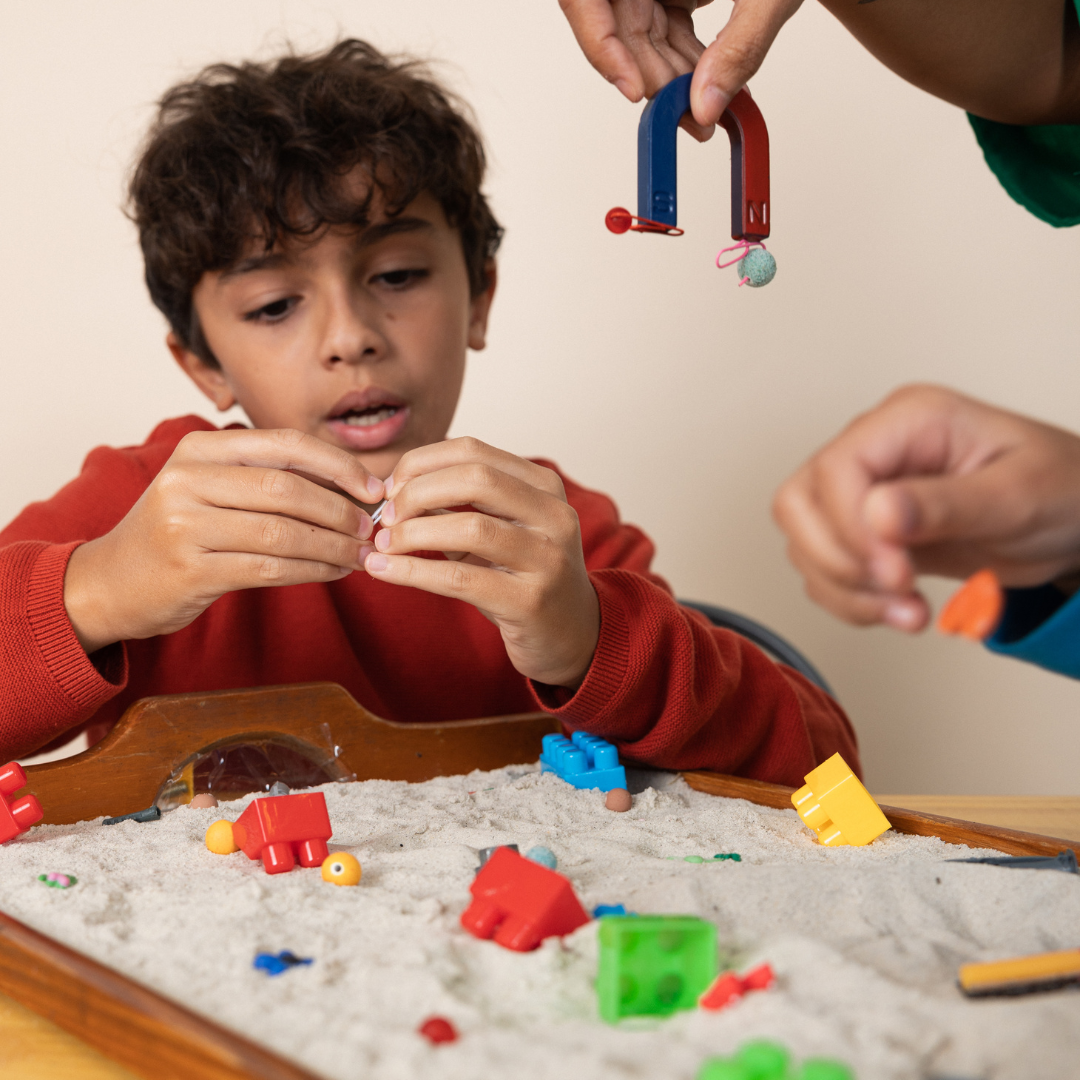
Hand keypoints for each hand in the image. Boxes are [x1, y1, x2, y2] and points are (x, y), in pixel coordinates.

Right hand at [64, 428, 384, 652]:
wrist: (110, 582)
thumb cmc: (177, 532)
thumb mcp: (210, 487)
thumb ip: (266, 477)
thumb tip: (351, 484)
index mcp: (198, 449)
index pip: (285, 445)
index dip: (338, 464)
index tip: (374, 488)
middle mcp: (188, 481)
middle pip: (287, 490)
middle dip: (341, 511)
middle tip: (371, 530)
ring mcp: (185, 525)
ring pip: (283, 533)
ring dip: (333, 546)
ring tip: (360, 555)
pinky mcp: (191, 570)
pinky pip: (270, 569)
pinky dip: (312, 571)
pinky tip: (334, 572)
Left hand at [364, 437, 599, 688]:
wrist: (571, 635)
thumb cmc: (524, 578)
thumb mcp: (498, 530)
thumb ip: (458, 506)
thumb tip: (395, 489)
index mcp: (544, 487)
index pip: (473, 451)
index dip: (421, 462)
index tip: (390, 487)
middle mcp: (554, 515)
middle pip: (474, 479)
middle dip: (417, 492)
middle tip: (387, 516)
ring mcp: (547, 558)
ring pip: (470, 527)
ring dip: (412, 533)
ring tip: (383, 545)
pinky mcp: (531, 601)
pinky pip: (461, 579)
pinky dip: (414, 571)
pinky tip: (383, 571)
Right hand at [559, 0, 803, 134]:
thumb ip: (741, 46)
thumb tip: (708, 104)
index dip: (601, 44)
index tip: (635, 89)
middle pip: (617, 26)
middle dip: (651, 77)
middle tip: (687, 115)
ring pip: (637, 37)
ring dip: (669, 79)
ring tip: (705, 110)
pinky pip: (661, 33)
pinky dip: (684, 64)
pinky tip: (709, 81)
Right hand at [772, 385, 1079, 631]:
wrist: (1074, 523)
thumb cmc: (1060, 491)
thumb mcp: (1018, 495)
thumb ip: (947, 503)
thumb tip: (879, 512)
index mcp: (909, 420)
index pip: (836, 468)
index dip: (852, 527)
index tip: (898, 572)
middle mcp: (875, 450)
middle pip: (798, 503)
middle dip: (838, 560)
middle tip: (897, 590)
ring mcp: (862, 491)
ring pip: (803, 542)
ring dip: (844, 589)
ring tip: (907, 611)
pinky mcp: (863, 532)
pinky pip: (824, 570)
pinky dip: (850, 601)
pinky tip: (897, 610)